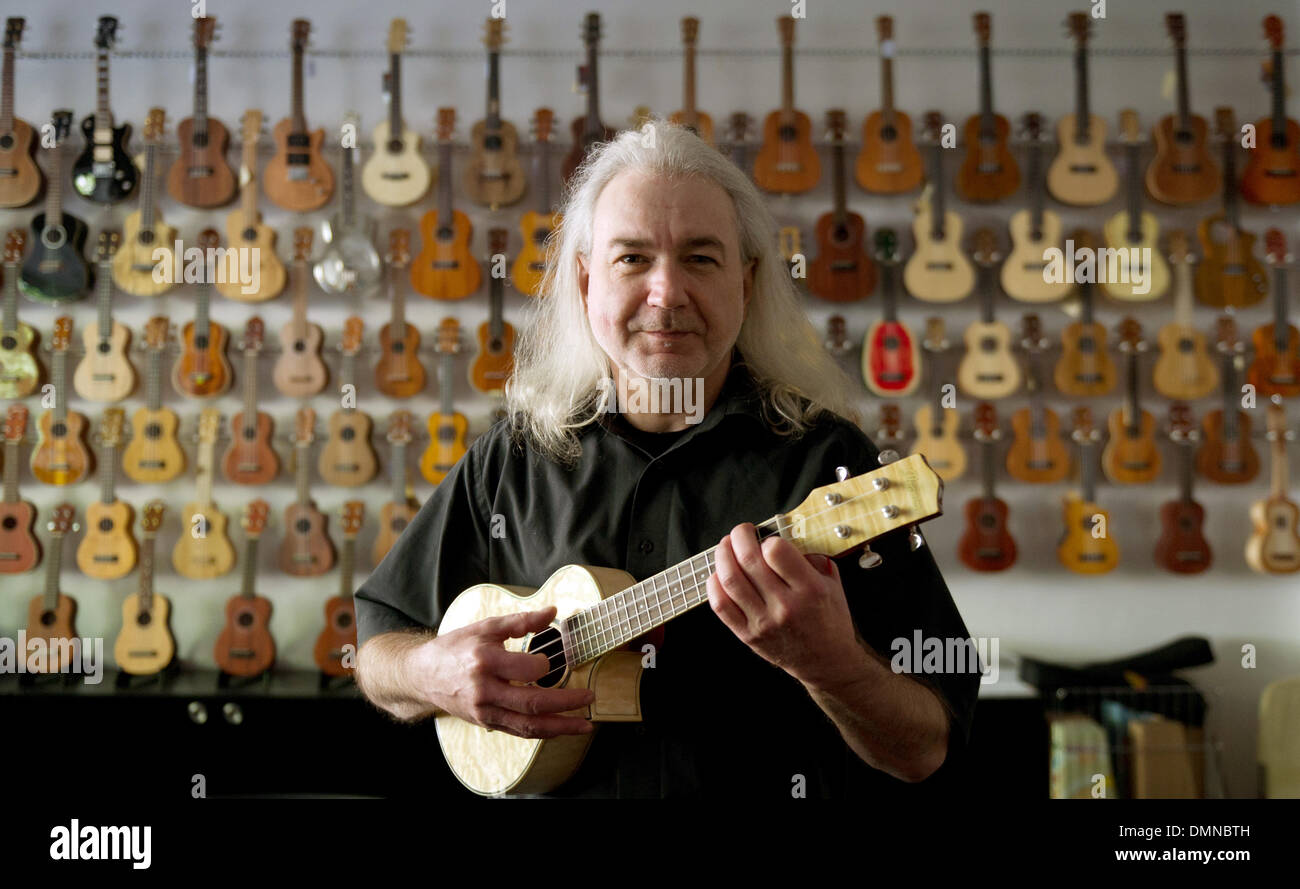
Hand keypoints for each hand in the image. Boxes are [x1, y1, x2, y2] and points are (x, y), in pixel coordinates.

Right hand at [421, 606, 595, 738]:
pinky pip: (519, 731)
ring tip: (585, 724)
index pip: (526, 668)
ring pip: (528, 725)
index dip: (546, 664)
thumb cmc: (456, 647)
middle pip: (532, 703)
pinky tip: (561, 728)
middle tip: (590, 696)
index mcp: (484, 661)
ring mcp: (484, 711)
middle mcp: (484, 690)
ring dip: (560, 727)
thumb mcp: (485, 627)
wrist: (422, 675)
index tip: (553, 659)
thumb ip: (520, 621)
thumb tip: (553, 611)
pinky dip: (543, 732)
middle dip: (566, 703)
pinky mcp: (485, 723)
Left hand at [706, 523, 863, 689]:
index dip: (767, 538)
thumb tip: (786, 536)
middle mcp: (785, 606)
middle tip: (741, 531)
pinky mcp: (748, 635)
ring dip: (722, 556)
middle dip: (739, 537)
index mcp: (809, 589)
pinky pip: (721, 605)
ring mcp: (763, 622)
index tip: (768, 539)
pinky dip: (714, 584)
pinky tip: (719, 574)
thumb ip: (813, 558)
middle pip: (749, 561)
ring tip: (726, 547)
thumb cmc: (830, 620)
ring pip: (731, 580)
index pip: (776, 551)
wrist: (826, 662)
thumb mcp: (833, 584)